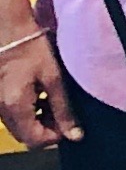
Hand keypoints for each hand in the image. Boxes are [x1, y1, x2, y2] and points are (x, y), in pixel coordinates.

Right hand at [0, 22, 79, 147]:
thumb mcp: (53, 79)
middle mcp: (0, 109)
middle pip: (25, 136)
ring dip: (37, 120)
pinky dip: (27, 111)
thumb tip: (75, 135)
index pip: (35, 141)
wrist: (7, 29)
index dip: (55, 136)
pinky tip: (38, 94)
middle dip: (46, 129)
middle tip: (61, 111)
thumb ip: (64, 109)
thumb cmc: (31, 49)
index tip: (68, 123)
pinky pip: (12, 114)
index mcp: (15, 107)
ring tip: (51, 100)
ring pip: (18, 126)